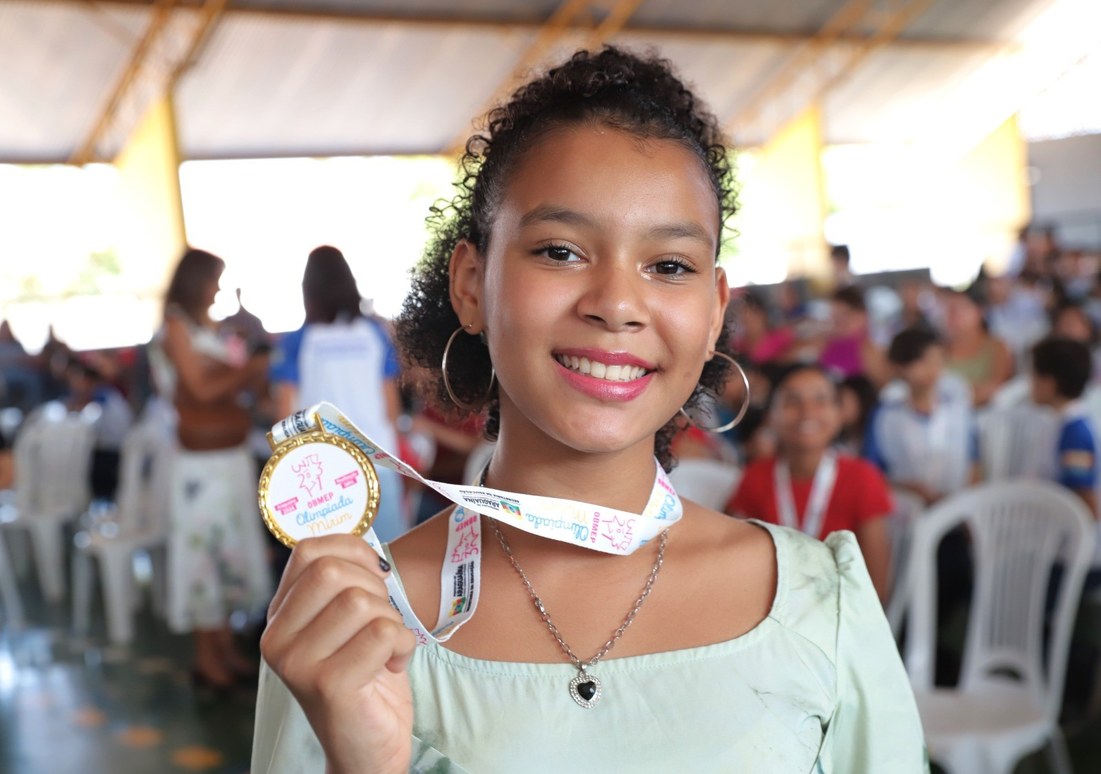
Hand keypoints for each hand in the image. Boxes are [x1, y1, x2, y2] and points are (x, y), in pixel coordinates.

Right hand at [261, 536, 416, 773]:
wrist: (368, 748)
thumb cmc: (365, 676)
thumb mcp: (347, 624)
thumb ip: (345, 584)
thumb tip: (365, 543)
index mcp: (279, 617)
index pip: (308, 551)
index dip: (352, 551)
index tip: (374, 575)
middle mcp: (276, 639)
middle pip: (332, 570)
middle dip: (375, 588)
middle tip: (382, 620)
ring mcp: (297, 664)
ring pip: (359, 601)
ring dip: (390, 620)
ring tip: (385, 648)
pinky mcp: (327, 685)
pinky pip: (381, 633)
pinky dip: (403, 645)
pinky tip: (392, 666)